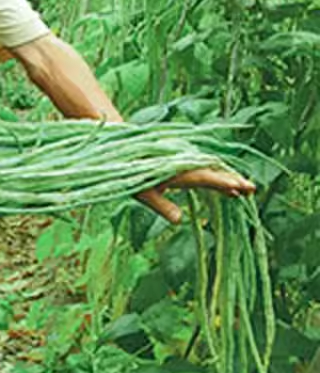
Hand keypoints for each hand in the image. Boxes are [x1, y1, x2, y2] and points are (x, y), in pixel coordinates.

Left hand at [136, 167, 255, 224]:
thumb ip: (162, 206)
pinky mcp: (181, 163)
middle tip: (252, 189)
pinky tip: (226, 188)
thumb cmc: (131, 175)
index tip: (240, 187)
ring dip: (227, 178)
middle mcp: (183, 164)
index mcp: (177, 171)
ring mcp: (183, 162)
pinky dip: (216, 177)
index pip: (205, 177)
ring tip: (245, 191)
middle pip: (213, 171)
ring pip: (210, 169)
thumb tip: (179, 221)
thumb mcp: (144, 193)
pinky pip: (203, 169)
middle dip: (233, 179)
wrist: (121, 151)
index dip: (223, 182)